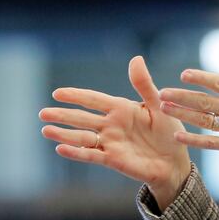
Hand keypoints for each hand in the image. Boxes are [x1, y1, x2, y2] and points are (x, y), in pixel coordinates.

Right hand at [39, 56, 191, 209]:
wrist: (175, 161)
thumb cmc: (168, 130)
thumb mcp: (158, 105)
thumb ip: (144, 85)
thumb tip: (135, 58)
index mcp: (121, 109)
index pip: (94, 100)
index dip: (76, 96)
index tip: (57, 93)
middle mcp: (111, 125)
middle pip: (82, 118)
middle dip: (63, 115)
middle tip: (43, 113)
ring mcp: (110, 143)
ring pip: (82, 137)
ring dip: (64, 134)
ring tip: (46, 130)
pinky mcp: (112, 159)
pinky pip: (91, 155)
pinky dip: (76, 153)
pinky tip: (61, 149)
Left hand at [158, 40, 218, 180]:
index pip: (218, 82)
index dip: (200, 77)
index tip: (184, 73)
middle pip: (204, 102)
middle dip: (181, 96)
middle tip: (163, 92)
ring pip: (203, 121)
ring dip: (182, 114)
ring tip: (165, 108)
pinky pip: (211, 143)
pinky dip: (194, 139)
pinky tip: (179, 135)